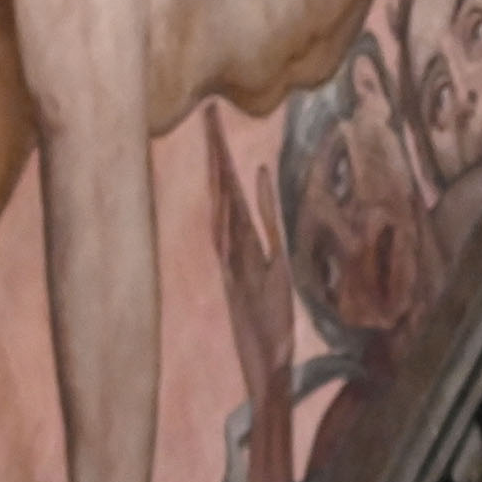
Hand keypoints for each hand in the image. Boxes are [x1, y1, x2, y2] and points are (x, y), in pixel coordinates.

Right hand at [210, 112, 296, 428]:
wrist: (266, 370)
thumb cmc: (269, 324)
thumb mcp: (273, 272)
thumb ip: (266, 236)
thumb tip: (262, 204)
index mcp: (238, 248)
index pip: (226, 195)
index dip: (221, 159)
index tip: (214, 121)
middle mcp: (232, 251)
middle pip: (220, 194)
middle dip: (215, 154)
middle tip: (208, 112)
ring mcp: (235, 264)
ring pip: (224, 212)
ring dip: (220, 176)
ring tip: (215, 138)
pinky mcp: (243, 280)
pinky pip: (242, 240)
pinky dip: (242, 213)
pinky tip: (241, 183)